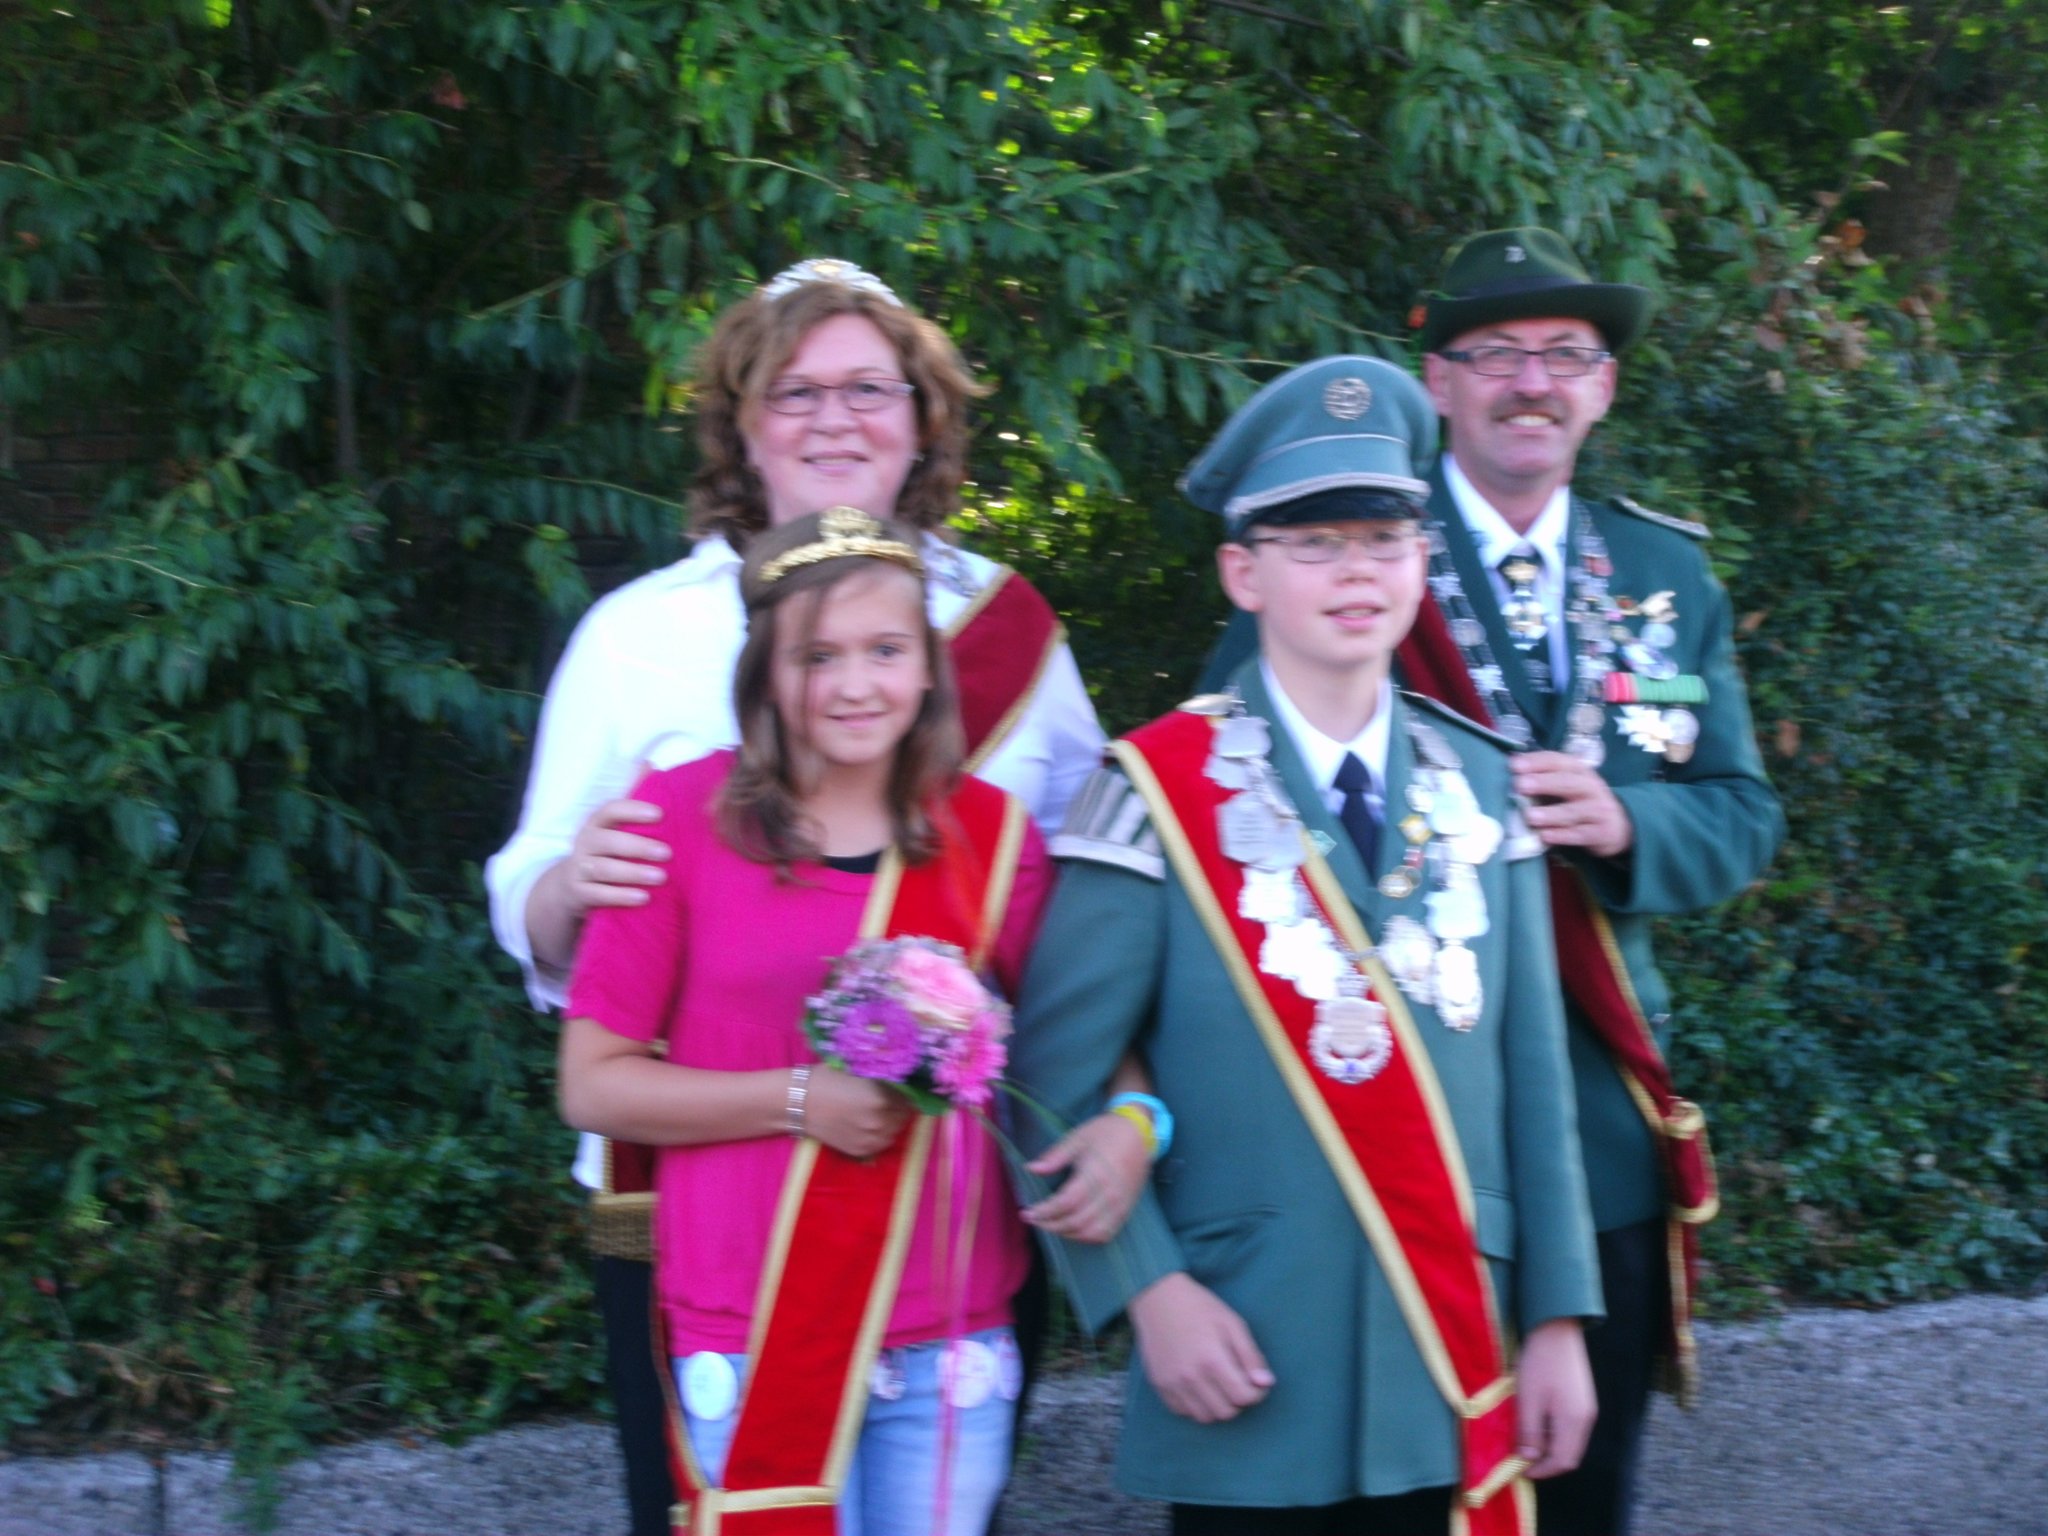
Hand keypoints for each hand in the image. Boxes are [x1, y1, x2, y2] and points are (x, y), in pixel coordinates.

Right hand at [563, 797, 670, 916]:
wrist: (573, 885)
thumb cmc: (609, 853)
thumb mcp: (616, 832)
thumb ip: (636, 815)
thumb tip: (663, 786)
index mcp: (597, 823)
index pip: (611, 810)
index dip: (633, 810)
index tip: (660, 814)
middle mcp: (585, 842)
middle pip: (607, 841)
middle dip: (638, 846)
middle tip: (667, 853)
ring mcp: (579, 868)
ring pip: (603, 869)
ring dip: (633, 873)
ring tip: (661, 877)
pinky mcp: (579, 893)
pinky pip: (598, 895)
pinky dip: (621, 896)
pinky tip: (643, 897)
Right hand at [803, 1067, 913, 1158]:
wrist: (798, 1102)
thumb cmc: (826, 1079)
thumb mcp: (858, 1070)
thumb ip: (882, 1076)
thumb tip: (901, 1074)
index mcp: (881, 1099)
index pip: (909, 1097)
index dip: (906, 1091)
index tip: (901, 1086)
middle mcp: (879, 1122)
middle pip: (904, 1116)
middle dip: (900, 1106)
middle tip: (890, 1098)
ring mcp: (870, 1139)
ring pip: (895, 1131)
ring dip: (892, 1121)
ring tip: (881, 1111)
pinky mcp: (861, 1151)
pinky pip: (882, 1143)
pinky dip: (881, 1134)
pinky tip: (871, 1123)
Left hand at [1022, 1111, 1151, 1243]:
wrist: (1138, 1134)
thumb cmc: (1105, 1133)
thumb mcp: (1077, 1138)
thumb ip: (1054, 1156)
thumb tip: (1030, 1169)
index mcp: (1095, 1174)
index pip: (1066, 1203)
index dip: (1045, 1211)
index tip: (1027, 1212)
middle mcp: (1109, 1194)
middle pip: (1076, 1221)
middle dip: (1050, 1225)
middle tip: (1033, 1219)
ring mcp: (1119, 1205)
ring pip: (1090, 1233)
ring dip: (1066, 1233)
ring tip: (1050, 1224)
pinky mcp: (1125, 1210)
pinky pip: (1105, 1234)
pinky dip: (1086, 1237)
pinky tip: (1072, 1229)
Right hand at [1128, 1272, 1273, 1423]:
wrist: (1157, 1298)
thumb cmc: (1199, 1307)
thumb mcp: (1232, 1323)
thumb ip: (1250, 1356)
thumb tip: (1265, 1384)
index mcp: (1212, 1360)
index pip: (1243, 1397)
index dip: (1257, 1393)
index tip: (1256, 1382)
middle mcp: (1191, 1377)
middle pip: (1225, 1412)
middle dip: (1238, 1401)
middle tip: (1237, 1382)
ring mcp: (1173, 1384)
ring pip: (1204, 1417)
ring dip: (1217, 1406)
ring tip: (1218, 1386)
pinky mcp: (1159, 1386)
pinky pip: (1183, 1412)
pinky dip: (1196, 1405)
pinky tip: (1199, 1386)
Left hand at [1510, 751, 1633, 857]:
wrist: (1618, 825)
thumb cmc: (1580, 801)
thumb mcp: (1566, 785)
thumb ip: (1542, 780)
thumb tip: (1510, 776)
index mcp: (1578, 770)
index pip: (1558, 761)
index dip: (1536, 762)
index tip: (1514, 765)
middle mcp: (1590, 787)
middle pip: (1567, 783)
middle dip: (1543, 783)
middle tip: (1520, 785)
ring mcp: (1597, 810)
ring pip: (1573, 811)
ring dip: (1550, 814)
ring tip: (1530, 816)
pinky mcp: (1601, 833)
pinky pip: (1580, 834)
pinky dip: (1562, 836)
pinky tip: (1545, 836)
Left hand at [1515, 1318, 1595, 1478]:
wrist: (1557, 1328)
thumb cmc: (1539, 1362)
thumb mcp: (1528, 1399)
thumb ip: (1529, 1431)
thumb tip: (1528, 1458)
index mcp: (1574, 1422)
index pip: (1562, 1461)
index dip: (1541, 1470)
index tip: (1520, 1470)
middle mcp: (1586, 1419)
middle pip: (1569, 1455)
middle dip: (1546, 1462)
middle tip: (1522, 1459)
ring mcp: (1587, 1409)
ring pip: (1570, 1442)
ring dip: (1549, 1448)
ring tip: (1526, 1442)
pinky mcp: (1583, 1399)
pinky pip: (1571, 1428)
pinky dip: (1554, 1434)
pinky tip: (1537, 1424)